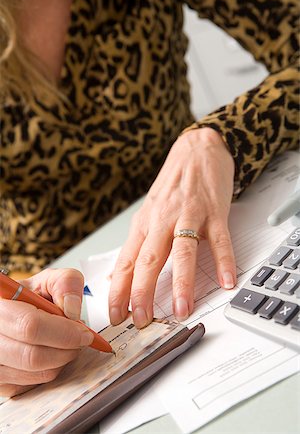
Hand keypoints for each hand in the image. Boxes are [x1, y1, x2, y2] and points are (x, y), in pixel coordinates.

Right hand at [0, 268, 93, 396]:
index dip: (64, 333)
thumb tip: (72, 311)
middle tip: (81, 340)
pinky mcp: (0, 381)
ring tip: (67, 343)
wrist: (17, 310)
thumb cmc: (32, 296)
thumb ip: (66, 283)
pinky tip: (52, 352)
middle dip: (67, 349)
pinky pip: (33, 384)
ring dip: (61, 360)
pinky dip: (51, 370)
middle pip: (32, 356)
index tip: (84, 333)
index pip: (30, 326)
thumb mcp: (50, 280)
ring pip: (35, 373)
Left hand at [109, 128, 235, 327]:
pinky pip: (219, 240)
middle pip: (149, 259)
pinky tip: (225, 280)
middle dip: (143, 292)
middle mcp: (162, 220)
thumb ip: (137, 244)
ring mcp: (189, 215)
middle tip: (142, 319)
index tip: (115, 314)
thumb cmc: (172, 186)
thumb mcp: (148, 213)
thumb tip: (118, 276)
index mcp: (144, 224)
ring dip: (181, 282)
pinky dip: (223, 261)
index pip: (127, 261)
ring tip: (181, 309)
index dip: (119, 289)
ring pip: (182, 251)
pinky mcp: (213, 212)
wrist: (196, 150)